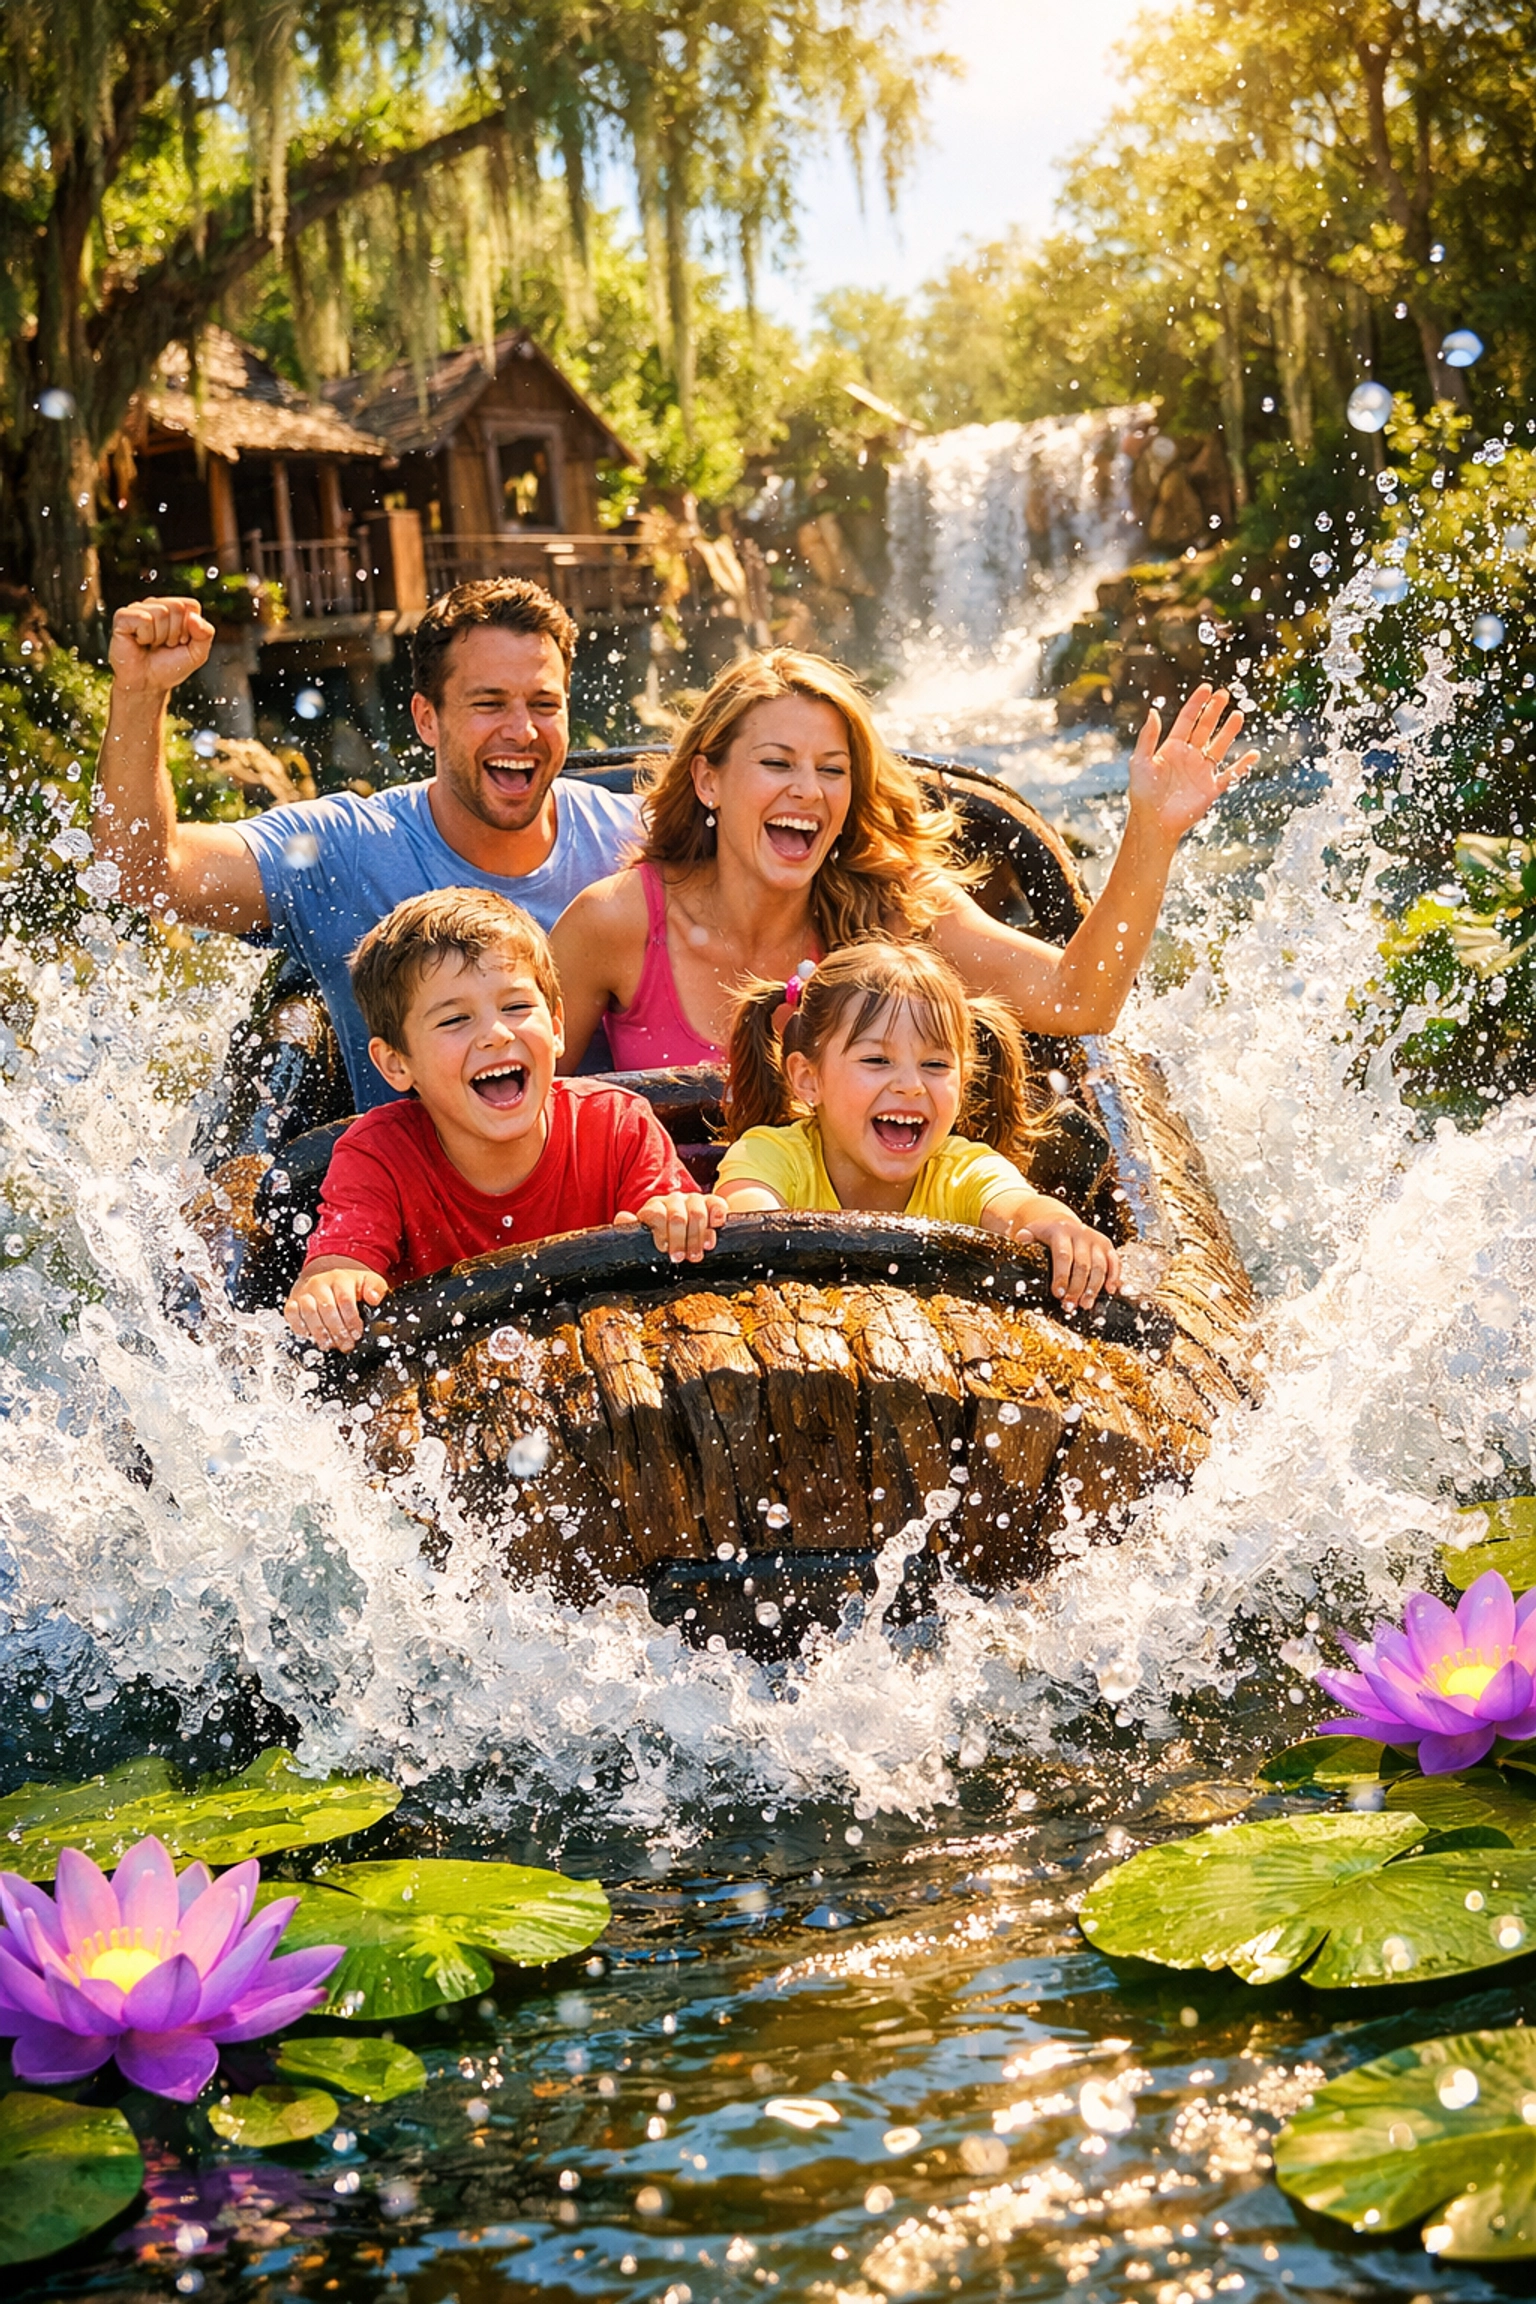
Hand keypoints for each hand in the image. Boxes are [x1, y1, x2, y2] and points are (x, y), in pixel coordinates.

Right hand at [109, 597, 214, 697]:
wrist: (147, 684)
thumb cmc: (168, 668)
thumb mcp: (197, 654)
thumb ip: (206, 634)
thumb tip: (194, 617)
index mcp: (174, 609)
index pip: (191, 605)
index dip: (190, 628)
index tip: (180, 642)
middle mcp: (156, 605)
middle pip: (177, 607)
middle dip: (175, 633)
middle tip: (164, 645)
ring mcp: (138, 609)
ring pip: (161, 613)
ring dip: (159, 637)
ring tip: (151, 645)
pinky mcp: (122, 617)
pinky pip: (143, 619)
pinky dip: (145, 636)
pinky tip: (139, 642)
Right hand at [284, 1260, 389, 1351]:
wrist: (323, 1274)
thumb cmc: (346, 1283)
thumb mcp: (367, 1281)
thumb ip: (375, 1288)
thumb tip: (375, 1298)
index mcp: (340, 1279)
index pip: (345, 1300)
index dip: (352, 1320)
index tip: (357, 1334)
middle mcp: (319, 1284)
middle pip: (327, 1309)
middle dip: (338, 1331)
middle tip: (346, 1344)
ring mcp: (304, 1293)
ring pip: (309, 1313)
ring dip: (321, 1333)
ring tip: (330, 1344)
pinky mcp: (292, 1301)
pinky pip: (292, 1315)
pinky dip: (300, 1328)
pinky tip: (311, 1336)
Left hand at [617, 1191, 729, 1262]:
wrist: (685, 1221)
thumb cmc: (662, 1232)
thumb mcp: (645, 1231)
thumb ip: (631, 1226)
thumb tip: (622, 1217)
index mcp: (655, 1206)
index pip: (656, 1214)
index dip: (661, 1233)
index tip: (664, 1249)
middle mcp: (674, 1200)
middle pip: (678, 1217)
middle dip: (680, 1240)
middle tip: (680, 1258)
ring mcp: (694, 1200)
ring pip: (698, 1214)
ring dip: (698, 1236)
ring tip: (697, 1254)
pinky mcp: (712, 1202)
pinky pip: (717, 1203)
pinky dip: (717, 1215)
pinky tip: (716, 1227)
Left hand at [1019, 1215, 1120, 1311]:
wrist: (1062, 1222)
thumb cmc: (1046, 1233)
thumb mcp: (1033, 1232)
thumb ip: (1026, 1237)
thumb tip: (1021, 1239)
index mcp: (1061, 1231)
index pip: (1063, 1256)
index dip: (1061, 1276)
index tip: (1058, 1294)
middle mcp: (1081, 1234)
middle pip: (1082, 1265)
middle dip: (1076, 1288)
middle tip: (1070, 1305)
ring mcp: (1095, 1240)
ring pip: (1099, 1266)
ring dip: (1094, 1288)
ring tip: (1086, 1305)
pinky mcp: (1107, 1246)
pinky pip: (1114, 1262)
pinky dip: (1114, 1277)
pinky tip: (1110, 1291)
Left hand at [1127, 683, 1257, 845]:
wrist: (1154, 822)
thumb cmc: (1142, 794)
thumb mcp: (1139, 762)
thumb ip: (1147, 737)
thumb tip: (1152, 710)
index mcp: (1171, 748)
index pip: (1187, 720)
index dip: (1197, 704)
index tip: (1206, 688)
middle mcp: (1188, 757)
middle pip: (1205, 728)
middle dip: (1214, 711)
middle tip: (1225, 693)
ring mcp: (1201, 772)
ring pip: (1219, 746)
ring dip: (1229, 731)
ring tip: (1239, 715)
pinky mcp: (1211, 789)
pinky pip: (1231, 774)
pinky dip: (1243, 765)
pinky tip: (1254, 754)